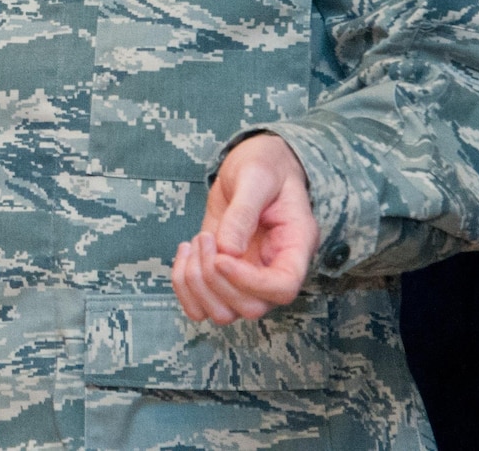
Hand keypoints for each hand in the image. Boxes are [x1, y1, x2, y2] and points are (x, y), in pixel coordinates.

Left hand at [170, 133, 318, 324]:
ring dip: (198, 283)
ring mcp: (248, 276)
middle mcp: (273, 269)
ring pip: (224, 313)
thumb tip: (226, 250)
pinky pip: (200, 304)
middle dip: (216, 280)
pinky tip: (185, 250)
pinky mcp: (222, 274)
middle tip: (206, 238)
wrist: (253, 165)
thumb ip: (243, 211)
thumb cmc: (264, 165)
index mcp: (295, 246)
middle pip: (251, 307)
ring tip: (197, 241)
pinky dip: (183, 285)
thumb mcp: (256, 175)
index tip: (221, 257)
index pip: (283, 288)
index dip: (249, 282)